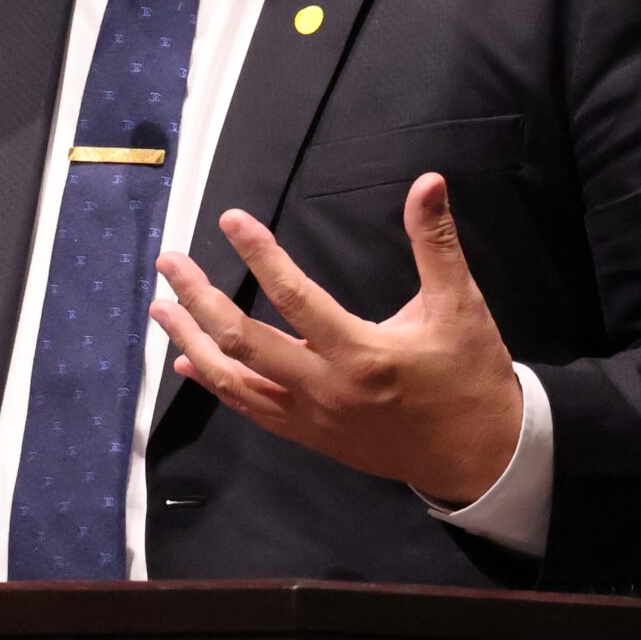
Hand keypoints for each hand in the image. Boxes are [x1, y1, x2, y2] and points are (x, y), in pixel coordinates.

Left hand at [150, 174, 522, 506]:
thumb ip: (436, 243)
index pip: (295, 298)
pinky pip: (249, 409)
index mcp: (362, 354)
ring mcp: (311, 419)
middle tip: (169, 262)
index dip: (260, 256)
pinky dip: (214, 383)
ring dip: (192, 341)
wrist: (480, 457)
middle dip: (199, 300)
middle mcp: (326, 390)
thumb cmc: (470, 375)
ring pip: (234, 382)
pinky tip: (187, 360)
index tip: (231, 220)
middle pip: (243, 342)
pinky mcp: (309, 437)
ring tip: (160, 307)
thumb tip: (428, 182)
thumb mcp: (461, 305)